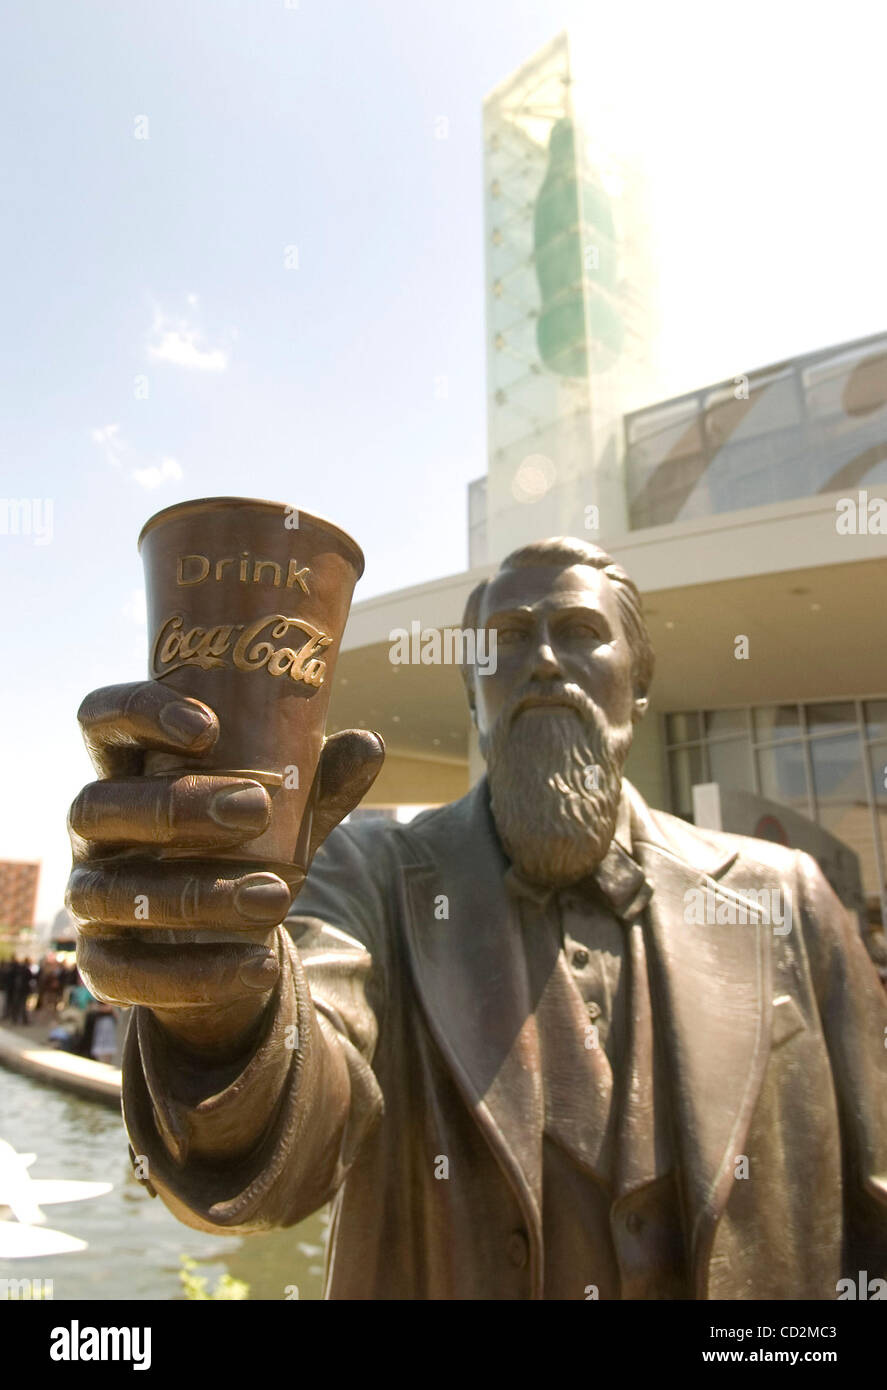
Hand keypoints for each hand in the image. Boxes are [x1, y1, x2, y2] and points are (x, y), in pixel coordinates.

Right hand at [66, 680, 383, 1056]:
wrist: (225, 945)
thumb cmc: (243, 851)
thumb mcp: (284, 816)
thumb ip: (317, 783)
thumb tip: (369, 745)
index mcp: (128, 770)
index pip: (103, 720)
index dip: (140, 713)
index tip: (208, 727)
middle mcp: (94, 828)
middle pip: (99, 803)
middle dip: (178, 804)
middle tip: (257, 807)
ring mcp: (88, 895)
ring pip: (115, 891)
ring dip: (199, 893)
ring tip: (276, 897)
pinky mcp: (100, 963)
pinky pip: (127, 972)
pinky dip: (197, 972)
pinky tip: (258, 964)